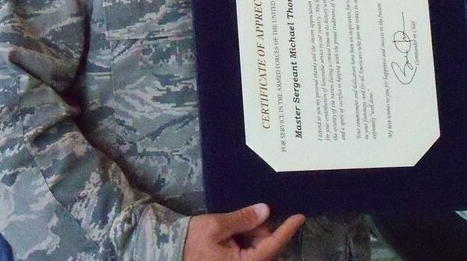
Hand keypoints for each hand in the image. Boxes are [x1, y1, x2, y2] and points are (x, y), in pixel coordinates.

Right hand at [184, 203, 303, 259]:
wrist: (166, 252)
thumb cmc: (190, 241)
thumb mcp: (216, 226)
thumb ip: (242, 219)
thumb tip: (264, 211)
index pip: (271, 247)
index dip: (286, 231)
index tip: (300, 217)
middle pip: (265, 248)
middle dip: (262, 230)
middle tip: (253, 213)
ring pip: (256, 250)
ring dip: (252, 236)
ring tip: (236, 223)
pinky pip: (246, 254)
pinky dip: (244, 241)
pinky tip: (234, 231)